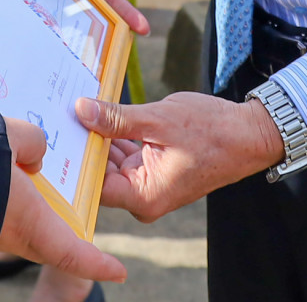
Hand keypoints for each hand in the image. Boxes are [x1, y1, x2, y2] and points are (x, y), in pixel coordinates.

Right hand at [0, 118, 126, 282]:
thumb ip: (30, 142)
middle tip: (73, 204)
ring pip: (19, 220)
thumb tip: (33, 152)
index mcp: (31, 222)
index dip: (98, 263)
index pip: (73, 253)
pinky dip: (1, 195)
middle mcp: (11, 235)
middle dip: (62, 225)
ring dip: (27, 202)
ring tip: (25, 170)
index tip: (119, 271)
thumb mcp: (9, 137)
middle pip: (48, 235)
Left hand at [77, 92, 286, 221]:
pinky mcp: (153, 171)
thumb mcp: (158, 120)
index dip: (73, 158)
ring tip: (77, 108)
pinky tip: (101, 114)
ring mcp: (148, 185)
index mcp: (143, 196)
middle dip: (83, 143)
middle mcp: (143, 198)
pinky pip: (125, 157)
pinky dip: (115, 137)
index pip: (91, 185)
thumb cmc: (211, 130)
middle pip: (98, 173)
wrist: (249, 134)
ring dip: (99, 137)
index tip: (56, 131)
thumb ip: (117, 119)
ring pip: (110, 163)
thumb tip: (81, 110)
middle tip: (60, 112)